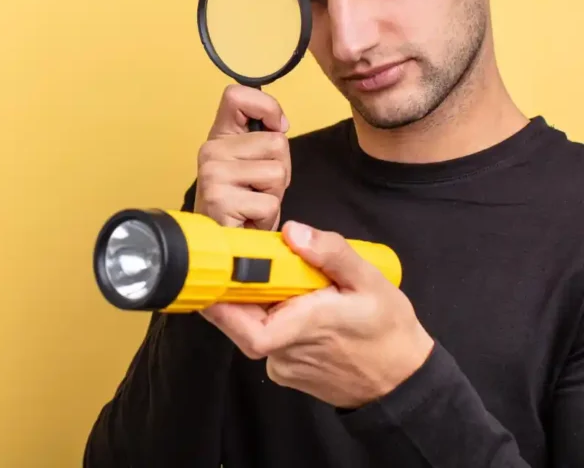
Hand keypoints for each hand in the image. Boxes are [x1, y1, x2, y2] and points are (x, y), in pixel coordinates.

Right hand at [193, 84, 291, 231]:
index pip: (236, 95)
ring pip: (277, 172)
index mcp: (219, 135)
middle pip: (276, 142)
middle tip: (259, 188)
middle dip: (281, 168)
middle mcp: (211, 150)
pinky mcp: (220, 200)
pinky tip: (249, 218)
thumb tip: (280, 126)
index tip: (276, 127)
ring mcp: (213, 174)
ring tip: (255, 202)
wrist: (225, 242)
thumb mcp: (252, 161)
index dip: (267, 107)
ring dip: (275, 193)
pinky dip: (268, 215)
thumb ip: (263, 137)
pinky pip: (269, 202)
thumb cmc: (243, 202)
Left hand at [202, 221, 434, 408]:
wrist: (403, 382)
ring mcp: (285, 366)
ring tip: (292, 287)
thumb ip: (331, 253)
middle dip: (242, 291)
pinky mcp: (286, 372)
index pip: (247, 328)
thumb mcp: (370, 282)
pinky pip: (269, 339)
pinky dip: (275, 320)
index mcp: (305, 328)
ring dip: (263, 305)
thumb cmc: (389, 332)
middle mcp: (288, 352)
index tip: (213, 278)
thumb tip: (293, 232)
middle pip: (243, 320)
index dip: (221, 306)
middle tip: (250, 265)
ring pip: (256, 327)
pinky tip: (299, 309)